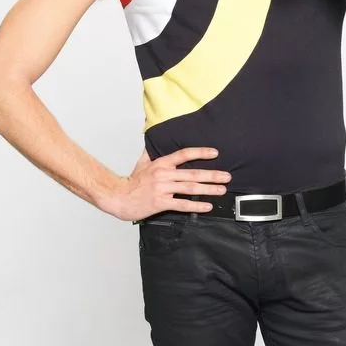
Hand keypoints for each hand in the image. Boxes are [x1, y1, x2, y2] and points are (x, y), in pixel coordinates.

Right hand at [101, 146, 231, 221]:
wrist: (119, 197)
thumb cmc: (131, 182)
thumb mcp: (141, 163)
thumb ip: (151, 152)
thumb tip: (153, 139)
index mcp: (160, 164)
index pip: (183, 154)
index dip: (200, 153)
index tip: (215, 153)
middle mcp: (163, 175)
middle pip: (192, 173)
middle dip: (212, 175)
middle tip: (226, 176)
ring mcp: (162, 189)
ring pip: (190, 188)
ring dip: (208, 189)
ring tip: (221, 190)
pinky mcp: (161, 202)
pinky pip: (182, 205)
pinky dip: (196, 206)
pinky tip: (207, 206)